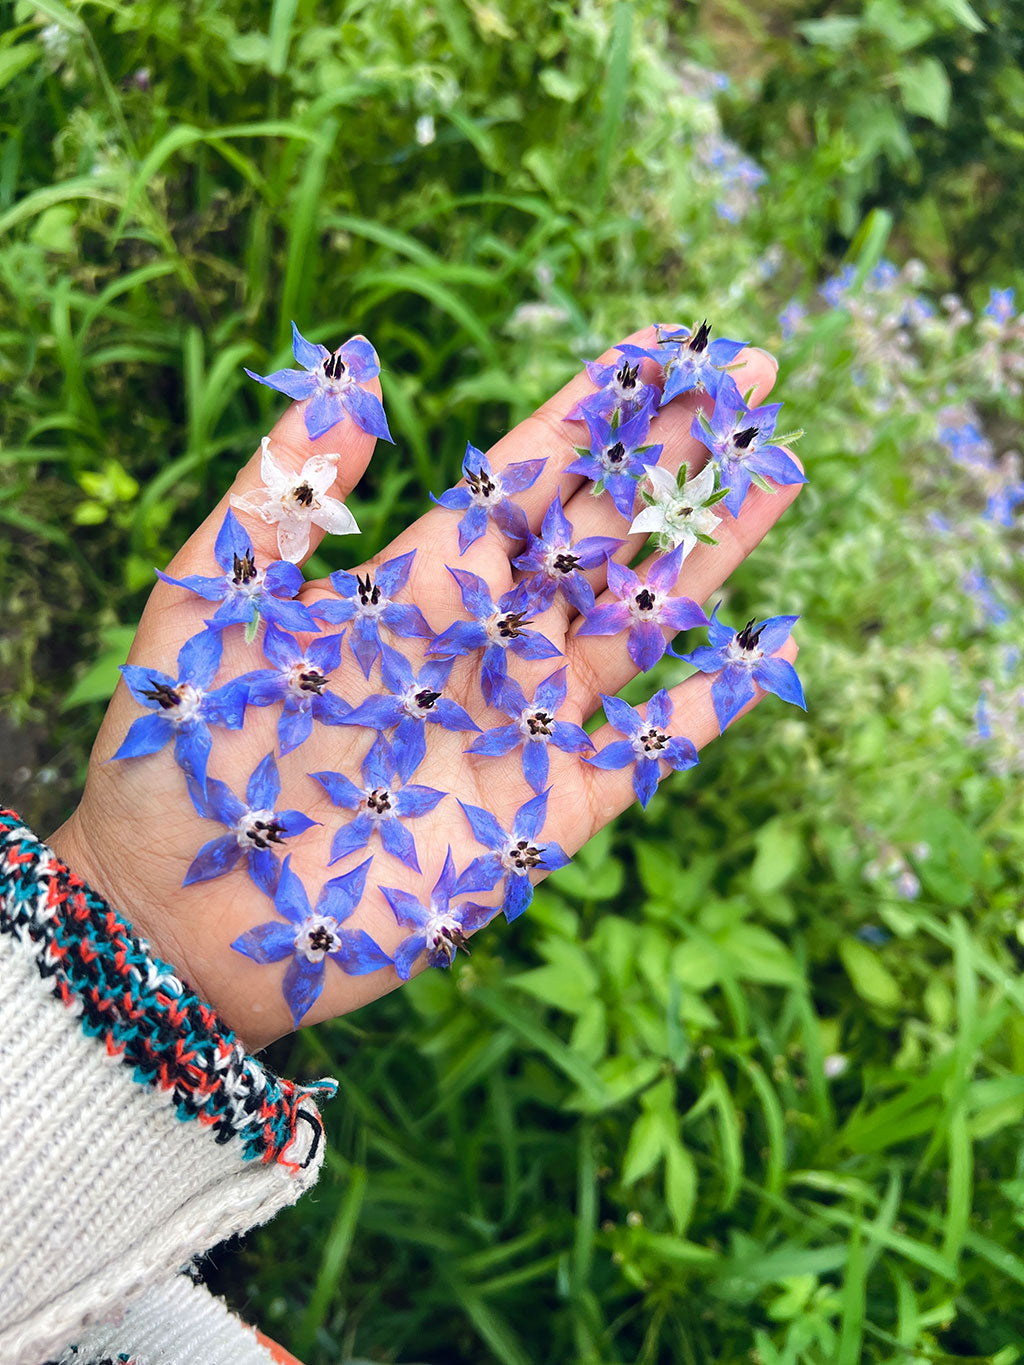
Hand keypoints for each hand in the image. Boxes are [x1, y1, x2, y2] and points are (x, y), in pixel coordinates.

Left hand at [47, 328, 800, 1051]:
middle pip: (604, 531)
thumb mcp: (216, 596)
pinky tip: (766, 650)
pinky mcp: (546, 810)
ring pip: (639, 622)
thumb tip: (347, 369)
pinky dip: (706, 708)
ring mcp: (526, 722)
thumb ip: (285, 488)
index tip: (668, 346)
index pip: (532, 474)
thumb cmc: (187, 752)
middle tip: (752, 380)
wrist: (185, 911)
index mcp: (421, 579)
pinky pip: (646, 751)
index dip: (601, 410)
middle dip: (675, 455)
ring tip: (776, 474)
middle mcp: (488, 640)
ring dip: (707, 552)